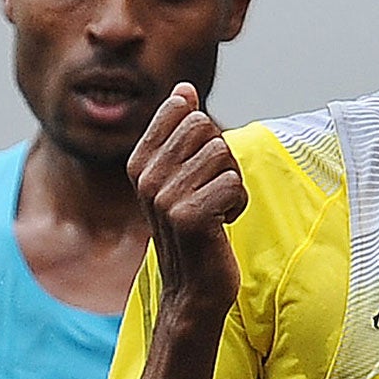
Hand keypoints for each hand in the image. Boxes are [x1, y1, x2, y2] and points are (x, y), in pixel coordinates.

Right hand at [128, 83, 245, 318]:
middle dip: (221, 158)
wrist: (193, 289)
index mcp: (140, 162)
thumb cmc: (193, 230)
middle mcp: (147, 177)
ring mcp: (165, 197)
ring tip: (215, 211)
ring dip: (231, 183)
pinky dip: (237, 204)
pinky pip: (233, 184)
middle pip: (206, 127)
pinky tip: (221, 225)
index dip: (205, 135)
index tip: (197, 168)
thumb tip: (185, 88)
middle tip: (210, 191)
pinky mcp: (189, 216)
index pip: (183, 110)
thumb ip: (180, 131)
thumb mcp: (180, 177)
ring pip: (223, 154)